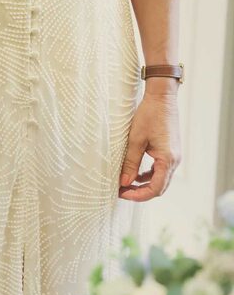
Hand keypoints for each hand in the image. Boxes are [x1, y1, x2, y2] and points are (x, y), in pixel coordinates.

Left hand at [119, 79, 181, 201]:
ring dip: (143, 184)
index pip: (156, 188)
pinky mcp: (170, 152)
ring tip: (125, 183)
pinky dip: (148, 175)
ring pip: (160, 179)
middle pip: (159, 187)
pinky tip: (135, 173)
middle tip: (121, 190)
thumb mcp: (135, 140)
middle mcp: (174, 160)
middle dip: (140, 192)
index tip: (122, 193)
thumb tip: (124, 182)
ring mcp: (174, 156)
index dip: (138, 195)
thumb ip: (130, 163)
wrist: (162, 98)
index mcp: (168, 159)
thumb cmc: (149, 115)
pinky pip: (160, 170)